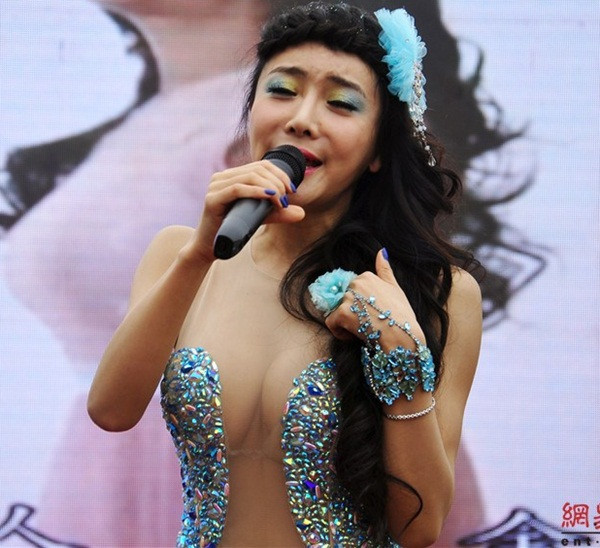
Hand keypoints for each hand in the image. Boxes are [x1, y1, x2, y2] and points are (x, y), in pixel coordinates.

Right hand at [185, 160, 304, 261]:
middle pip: (257, 169)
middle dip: (277, 182)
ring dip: (270, 187)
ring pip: (249, 177)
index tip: (292, 190)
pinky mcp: (212, 199)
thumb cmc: (235, 230)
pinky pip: (237, 189)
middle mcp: (223, 177)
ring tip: (280, 201)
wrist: (213, 248)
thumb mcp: (260, 218)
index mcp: (233, 176)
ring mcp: (216, 186)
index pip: (261, 165)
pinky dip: (256, 191)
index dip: (280, 174)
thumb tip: (302, 213)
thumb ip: (278, 213)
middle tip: (287, 199)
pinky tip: (269, 197)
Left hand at [324, 249, 425, 348]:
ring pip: (336, 311)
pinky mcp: (342, 313)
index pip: (352, 291)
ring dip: (345, 323)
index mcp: (366, 276)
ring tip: (361, 330)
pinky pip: (331, 323)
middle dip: (352, 312)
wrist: (402, 335)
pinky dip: (339, 332)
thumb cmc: (401, 314)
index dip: (360, 304)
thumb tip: (382, 251)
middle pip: (343, 300)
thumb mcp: (395, 288)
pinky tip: (353, 335)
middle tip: (367, 323)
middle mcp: (355, 284)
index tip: (372, 313)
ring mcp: (348, 298)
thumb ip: (385, 269)